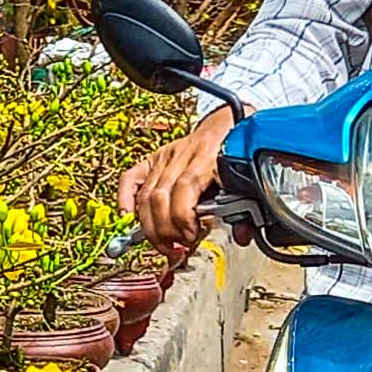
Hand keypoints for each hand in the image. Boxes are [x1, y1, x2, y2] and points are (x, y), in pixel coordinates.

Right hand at [119, 110, 231, 251]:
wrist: (230, 124)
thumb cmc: (238, 155)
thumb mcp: (246, 180)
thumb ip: (244, 210)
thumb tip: (241, 236)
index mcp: (209, 156)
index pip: (185, 189)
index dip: (184, 218)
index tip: (192, 236)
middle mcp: (184, 154)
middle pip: (160, 197)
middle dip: (166, 231)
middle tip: (178, 247)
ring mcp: (167, 155)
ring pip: (146, 195)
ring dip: (151, 227)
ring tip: (164, 244)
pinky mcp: (155, 158)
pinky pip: (131, 178)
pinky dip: (125, 199)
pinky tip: (129, 218)